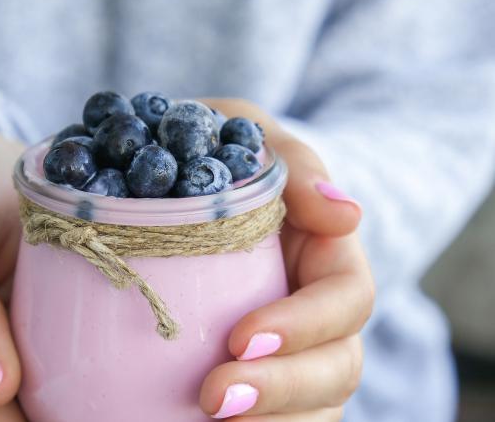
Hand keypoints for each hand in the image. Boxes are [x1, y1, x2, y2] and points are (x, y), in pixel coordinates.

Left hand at [197, 99, 374, 420]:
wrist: (179, 171)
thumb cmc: (220, 147)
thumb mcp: (250, 132)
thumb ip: (293, 162)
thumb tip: (344, 213)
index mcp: (326, 253)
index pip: (345, 300)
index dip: (306, 325)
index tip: (241, 336)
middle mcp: (316, 308)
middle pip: (335, 368)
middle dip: (282, 388)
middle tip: (215, 397)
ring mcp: (288, 343)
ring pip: (309, 403)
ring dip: (268, 416)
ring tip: (206, 414)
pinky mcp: (253, 366)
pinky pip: (269, 411)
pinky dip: (251, 421)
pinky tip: (195, 421)